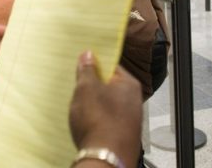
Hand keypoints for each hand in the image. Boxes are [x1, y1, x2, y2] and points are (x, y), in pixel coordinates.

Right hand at [69, 51, 141, 167]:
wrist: (105, 158)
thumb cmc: (97, 120)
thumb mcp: (86, 89)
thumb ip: (87, 70)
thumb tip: (89, 54)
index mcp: (129, 84)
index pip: (111, 65)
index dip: (94, 65)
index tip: (81, 67)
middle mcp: (135, 100)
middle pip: (109, 85)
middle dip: (92, 86)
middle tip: (76, 88)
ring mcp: (130, 119)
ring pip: (108, 104)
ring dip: (94, 104)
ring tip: (79, 107)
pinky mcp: (123, 134)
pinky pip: (108, 120)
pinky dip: (97, 119)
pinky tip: (86, 124)